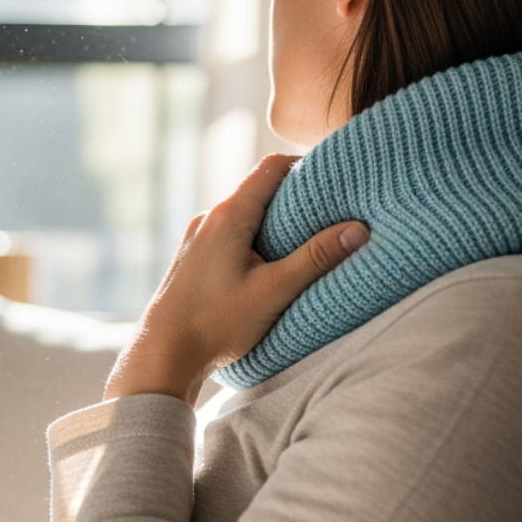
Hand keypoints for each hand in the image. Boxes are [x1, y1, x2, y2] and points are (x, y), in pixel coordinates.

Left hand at [104, 153, 367, 404]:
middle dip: (295, 198)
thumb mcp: (275, 290)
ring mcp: (196, 239)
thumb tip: (359, 229)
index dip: (305, 166)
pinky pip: (228, 236)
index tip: (335, 179)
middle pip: (258, 190)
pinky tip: (266, 266)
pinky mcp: (191, 259)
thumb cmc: (217, 322)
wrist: (161, 355)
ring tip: (303, 241)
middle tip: (329, 213)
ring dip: (272, 223)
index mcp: (229, 215)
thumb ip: (317, 258)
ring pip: (242, 216)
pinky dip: (252, 240)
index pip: (272, 167)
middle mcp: (209, 218)